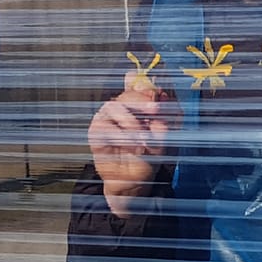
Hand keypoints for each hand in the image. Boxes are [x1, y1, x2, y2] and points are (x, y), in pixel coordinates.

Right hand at [90, 72, 177, 217]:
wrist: (135, 179)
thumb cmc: (151, 154)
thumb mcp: (165, 135)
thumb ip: (164, 116)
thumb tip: (162, 97)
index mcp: (139, 102)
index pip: (138, 82)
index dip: (147, 84)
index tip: (160, 94)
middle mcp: (122, 105)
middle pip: (128, 92)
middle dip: (143, 100)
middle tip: (156, 110)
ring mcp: (107, 117)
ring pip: (115, 106)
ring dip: (133, 123)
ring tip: (145, 141)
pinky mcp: (96, 131)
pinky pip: (105, 126)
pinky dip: (122, 136)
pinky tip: (135, 148)